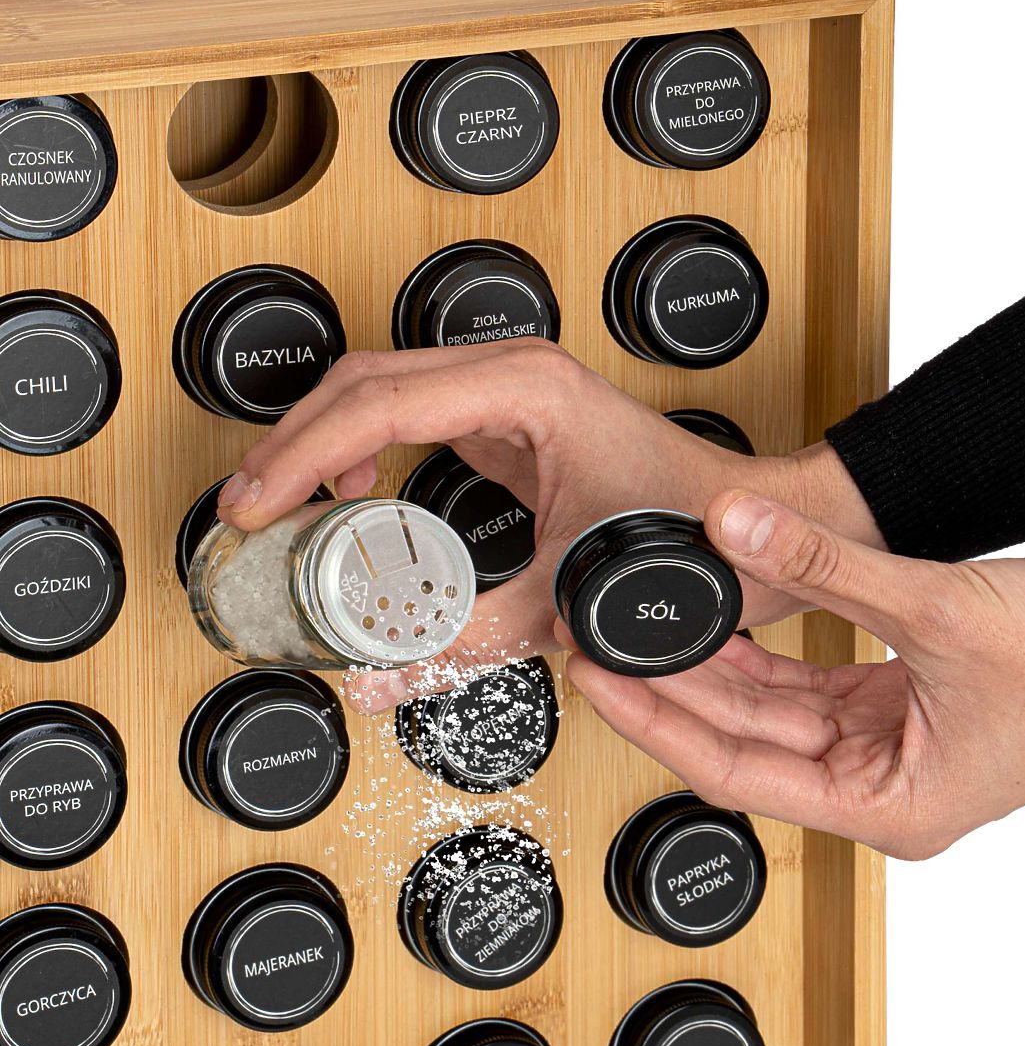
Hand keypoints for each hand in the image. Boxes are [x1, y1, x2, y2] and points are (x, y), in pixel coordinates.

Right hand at [215, 340, 880, 711]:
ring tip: (284, 505)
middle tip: (247, 509)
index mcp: (525, 388)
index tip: (255, 506)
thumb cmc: (693, 536)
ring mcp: (513, 390)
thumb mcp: (568, 598)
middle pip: (364, 379)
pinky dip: (367, 449)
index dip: (301, 456)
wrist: (755, 529)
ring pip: (383, 388)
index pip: (378, 403)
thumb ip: (465, 639)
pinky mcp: (515, 419)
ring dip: (324, 440)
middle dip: (294, 442)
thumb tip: (378, 673)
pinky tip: (354, 496)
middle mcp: (514, 373)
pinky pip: (415, 415)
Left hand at [568, 490, 1024, 857]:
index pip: (734, 770)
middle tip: (606, 640)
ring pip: (778, 704)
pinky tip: (734, 609)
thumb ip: (825, 567)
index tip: (599, 679)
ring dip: (720, 662)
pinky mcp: (911, 691)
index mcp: (889, 806)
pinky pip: (819, 672)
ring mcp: (897, 737)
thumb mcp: (941, 611)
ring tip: (653, 621)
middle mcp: (884, 781)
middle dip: (674, 686)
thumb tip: (733, 532)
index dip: (656, 722)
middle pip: (746, 734)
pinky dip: (776, 641)